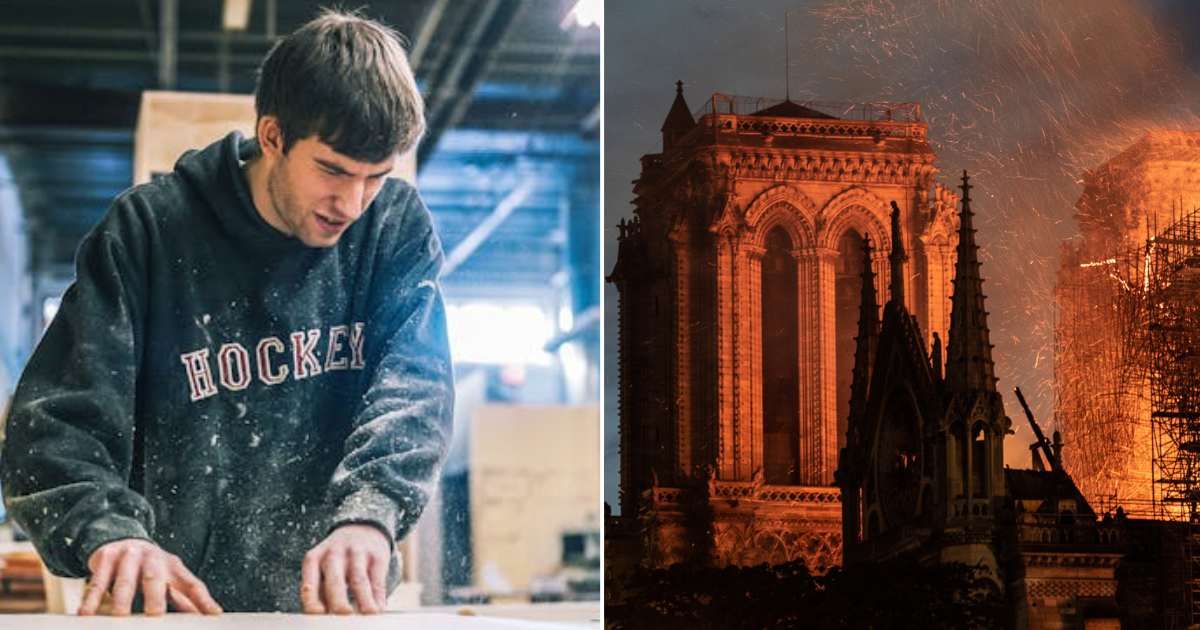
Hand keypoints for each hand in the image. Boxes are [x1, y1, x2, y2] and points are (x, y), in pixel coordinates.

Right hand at [79, 538, 222, 615]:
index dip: (203, 600)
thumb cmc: (151, 568)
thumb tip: (210, 614)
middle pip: (155, 578)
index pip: (191, 584)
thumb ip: (185, 597)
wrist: (122, 539)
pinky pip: (97, 582)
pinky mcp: (106, 557)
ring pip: (124, 580)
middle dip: (155, 596)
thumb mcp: (169, 578)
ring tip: (119, 616)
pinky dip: (91, 599)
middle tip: (153, 614)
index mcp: (173, 566)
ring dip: (121, 599)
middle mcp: (153, 558)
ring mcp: (128, 556)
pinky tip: (86, 614)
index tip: (213, 614)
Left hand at [300, 524, 391, 613]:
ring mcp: (356, 553)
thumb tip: (324, 619)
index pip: (309, 583)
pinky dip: (378, 596)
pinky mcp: (377, 556)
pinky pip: (377, 579)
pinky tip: (378, 608)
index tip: (319, 614)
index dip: (312, 600)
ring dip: (364, 600)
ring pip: (358, 580)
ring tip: (367, 614)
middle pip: (335, 581)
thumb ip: (321, 592)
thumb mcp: (321, 568)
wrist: (361, 528)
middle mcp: (334, 554)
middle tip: (343, 615)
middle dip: (339, 602)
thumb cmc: (336, 559)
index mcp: (314, 559)